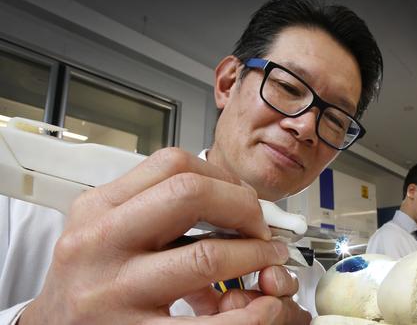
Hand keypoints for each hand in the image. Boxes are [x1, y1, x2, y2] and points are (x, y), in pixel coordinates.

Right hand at [20, 148, 294, 323]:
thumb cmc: (89, 280)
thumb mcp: (105, 228)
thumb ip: (156, 206)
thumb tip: (233, 196)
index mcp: (98, 208)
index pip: (173, 164)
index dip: (224, 177)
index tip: (243, 198)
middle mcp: (101, 243)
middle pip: (191, 194)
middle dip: (244, 207)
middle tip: (262, 228)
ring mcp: (115, 291)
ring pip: (206, 256)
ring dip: (256, 255)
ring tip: (270, 261)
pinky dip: (250, 316)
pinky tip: (263, 309)